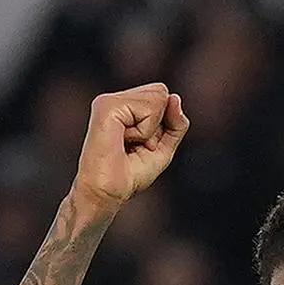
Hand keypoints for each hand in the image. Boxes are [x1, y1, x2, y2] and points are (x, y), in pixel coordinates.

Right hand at [69, 82, 188, 213]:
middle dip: (158, 124)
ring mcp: (108, 101)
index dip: (164, 123)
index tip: (143, 144)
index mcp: (124, 105)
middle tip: (136, 145)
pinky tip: (124, 141)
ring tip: (129, 143)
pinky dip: (144, 132)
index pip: (162, 94)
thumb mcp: (164, 147)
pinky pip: (148, 110)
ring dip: (150, 129)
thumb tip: (175, 97)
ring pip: (156, 98)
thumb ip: (176, 123)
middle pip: (161, 92)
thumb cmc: (130, 175)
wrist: (107, 193)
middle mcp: (114, 99)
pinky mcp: (107, 106)